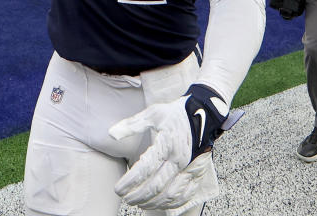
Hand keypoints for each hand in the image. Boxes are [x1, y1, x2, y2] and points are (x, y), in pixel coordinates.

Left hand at [108, 84, 238, 208]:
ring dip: (152, 202)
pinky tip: (160, 204)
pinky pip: (185, 195)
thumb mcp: (153, 114)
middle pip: (156, 186)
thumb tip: (111, 133)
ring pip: (170, 194)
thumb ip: (131, 125)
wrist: (205, 112)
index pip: (144, 170)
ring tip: (139, 202)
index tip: (118, 188)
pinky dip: (171, 204)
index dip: (129, 182)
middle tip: (125, 198)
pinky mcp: (198, 173)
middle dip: (138, 195)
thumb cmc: (177, 113)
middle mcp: (180, 159)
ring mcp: (190, 168)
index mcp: (167, 144)